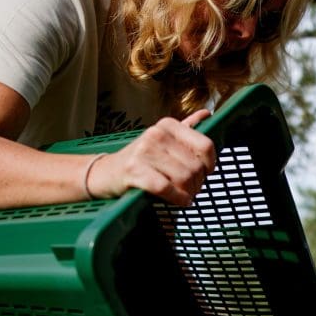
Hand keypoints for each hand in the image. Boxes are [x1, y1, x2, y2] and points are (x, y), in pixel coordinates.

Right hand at [89, 109, 214, 204]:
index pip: (205, 145)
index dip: (209, 164)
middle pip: (195, 166)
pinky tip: (178, 201)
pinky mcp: (135, 171)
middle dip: (197, 183)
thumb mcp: (162, 140)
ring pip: (184, 178)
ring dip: (188, 192)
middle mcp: (156, 134)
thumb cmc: (139, 159)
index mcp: (167, 125)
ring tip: (183, 195)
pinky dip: (177, 199)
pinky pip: (167, 188)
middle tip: (190, 189)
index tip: (204, 172)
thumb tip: (207, 113)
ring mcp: (144, 152)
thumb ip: (185, 128)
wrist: (105, 173)